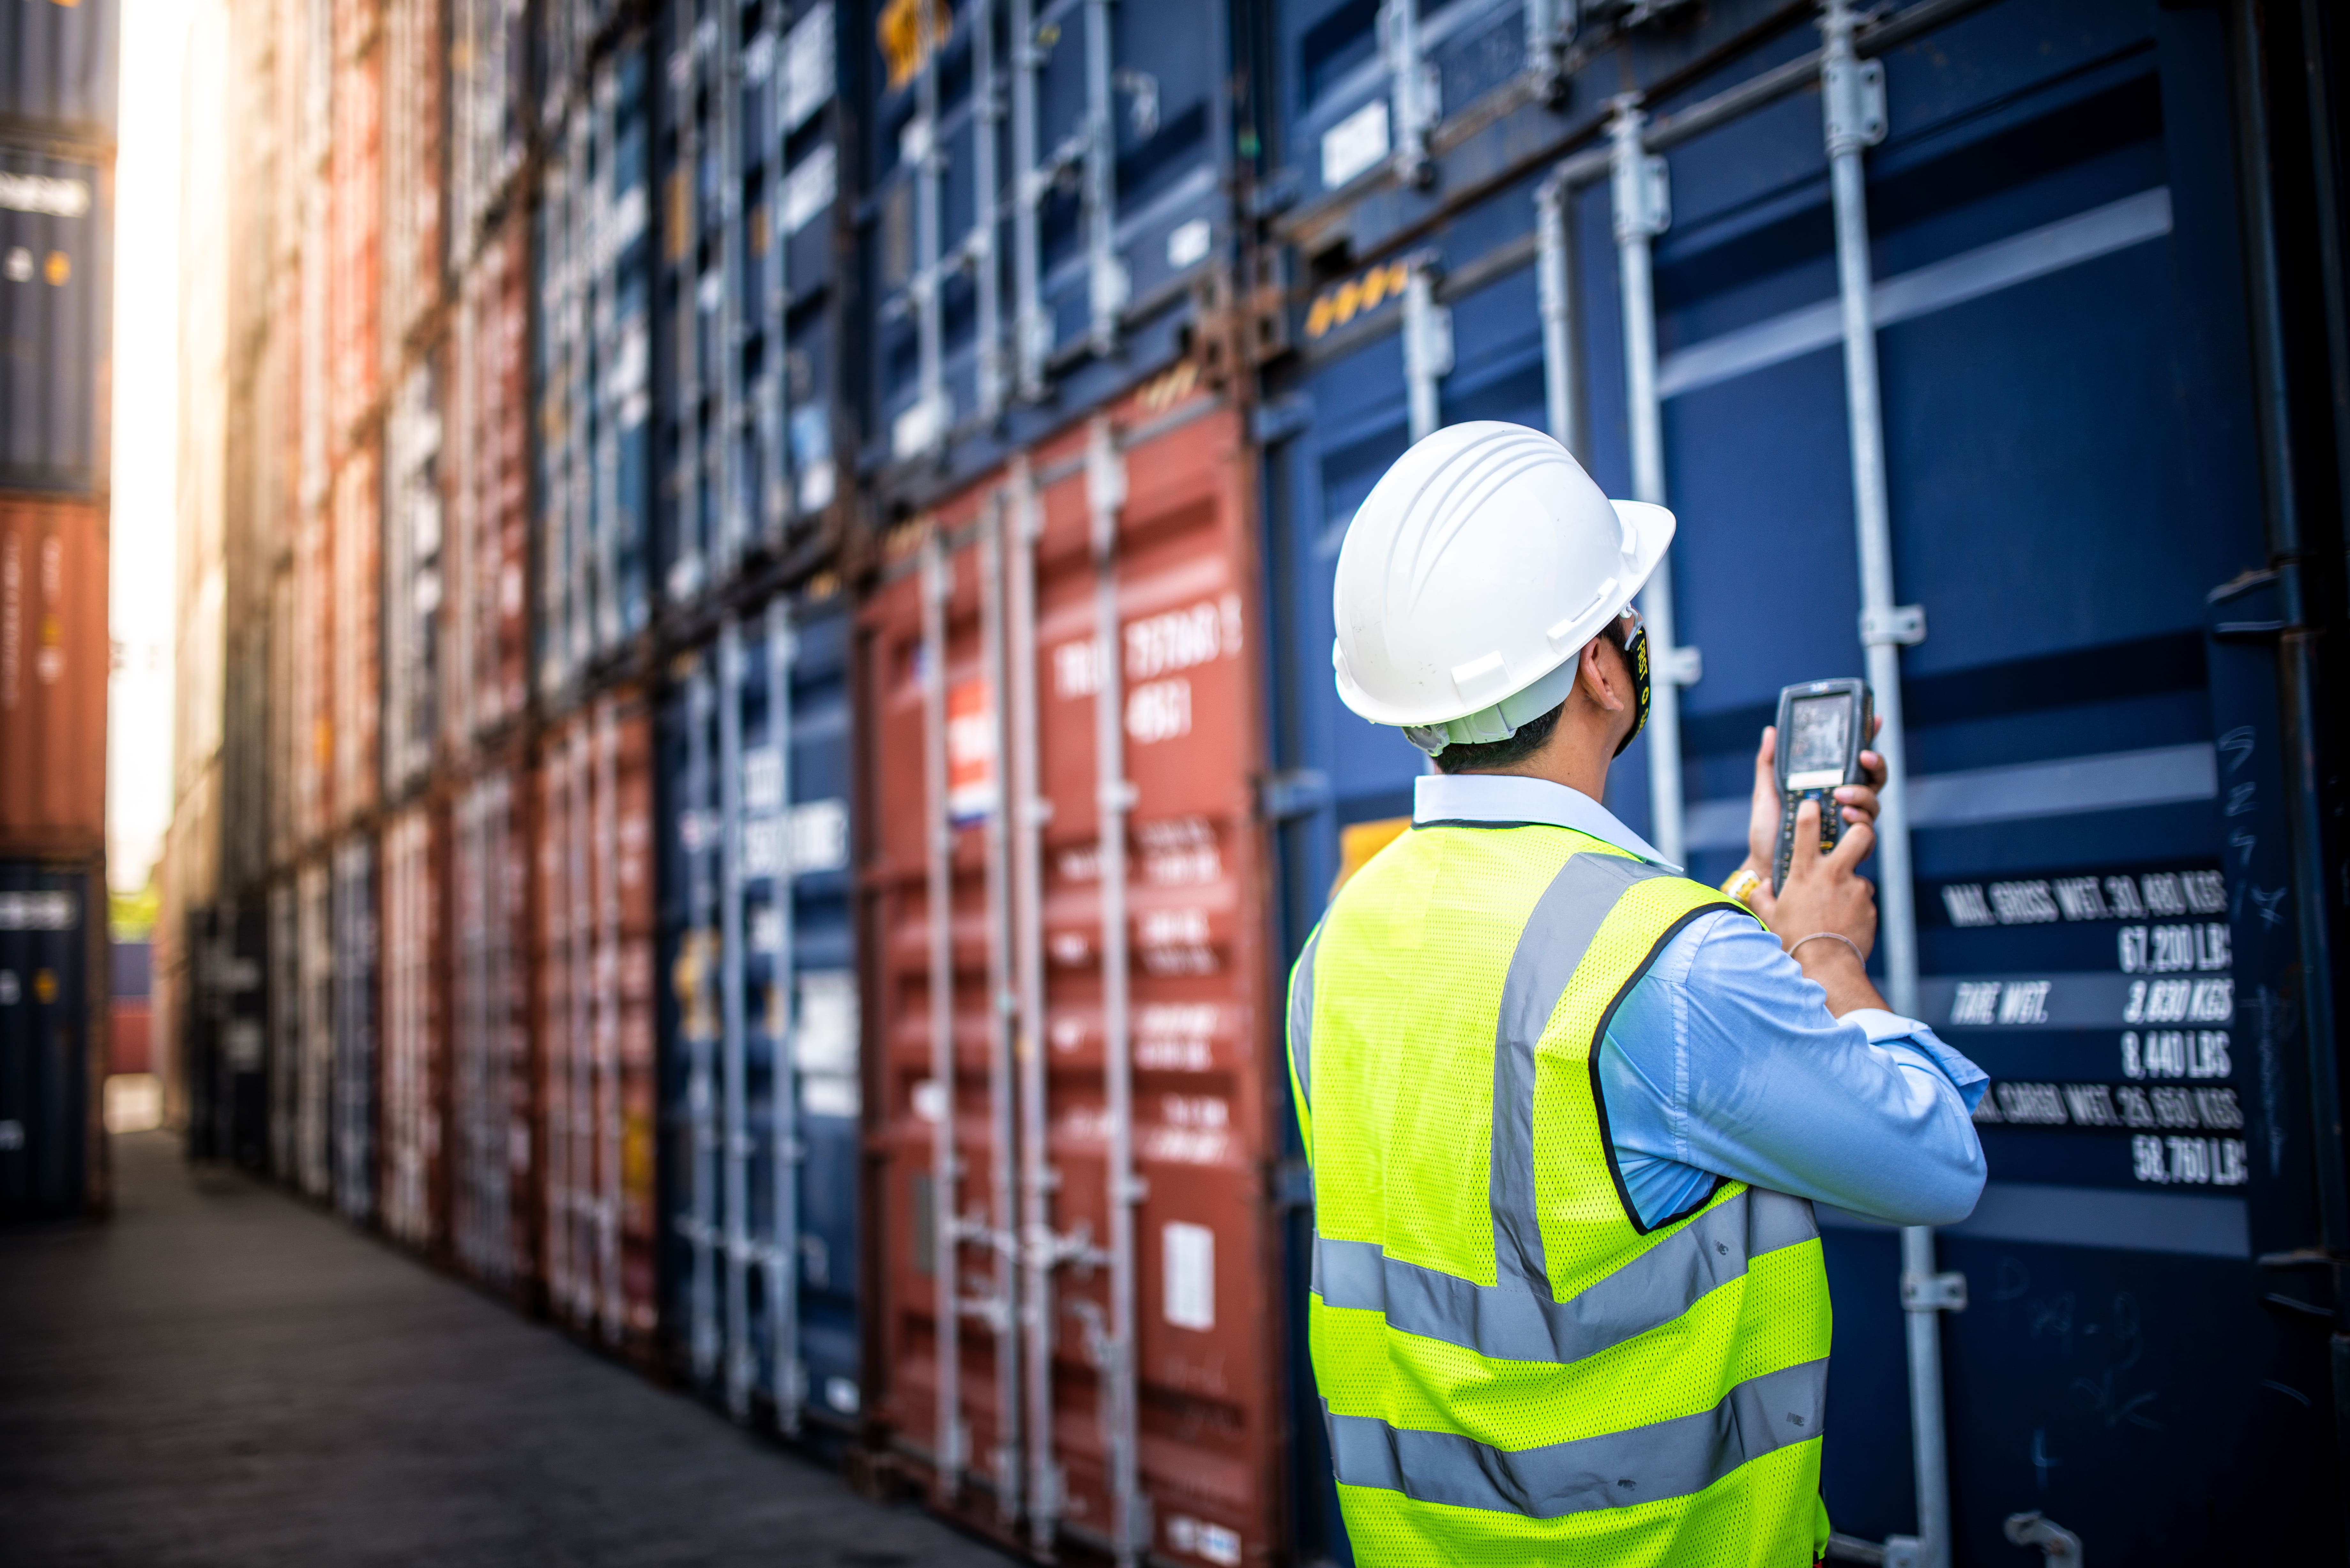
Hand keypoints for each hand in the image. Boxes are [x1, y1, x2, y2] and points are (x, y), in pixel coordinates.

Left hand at [1742, 718, 1886, 893]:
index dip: (1869, 739)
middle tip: (1863, 757)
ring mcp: (1849, 823)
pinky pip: (1868, 831)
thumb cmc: (1767, 830)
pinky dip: (1861, 821)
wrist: (1764, 864)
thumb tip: (1770, 731)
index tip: (1875, 719)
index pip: (1855, 760)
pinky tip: (1846, 816)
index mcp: (1828, 785)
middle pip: (1874, 779)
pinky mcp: (1849, 845)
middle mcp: (1844, 802)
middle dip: (1875, 765)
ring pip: (1873, 802)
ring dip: (1862, 794)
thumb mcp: (1766, 792)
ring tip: (1841, 794)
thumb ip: (1769, 763)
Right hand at [1751, 797, 1877, 955]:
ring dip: (1851, 887)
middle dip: (1861, 831)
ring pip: (1860, 876)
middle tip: (1854, 841)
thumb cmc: (1794, 940)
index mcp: (1805, 871)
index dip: (1812, 808)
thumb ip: (1763, 895)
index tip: (1813, 806)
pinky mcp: (1870, 907)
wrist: (1825, 967)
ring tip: (1838, 908)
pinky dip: (1855, 910)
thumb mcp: (1770, 915)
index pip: (1808, 824)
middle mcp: (1833, 874)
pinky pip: (1864, 902)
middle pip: (1861, 833)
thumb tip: (1762, 885)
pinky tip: (1844, 926)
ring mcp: (1856, 889)